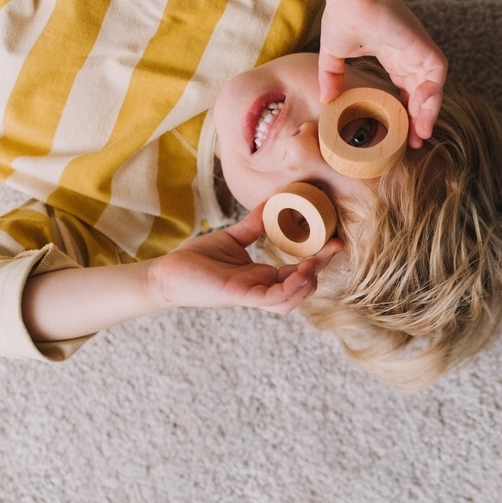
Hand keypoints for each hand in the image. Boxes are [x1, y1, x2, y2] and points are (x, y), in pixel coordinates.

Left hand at [148, 207, 341, 313]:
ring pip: (292, 300)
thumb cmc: (195, 259)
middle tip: (334, 246)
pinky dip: (291, 288)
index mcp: (261, 277)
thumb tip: (271, 203)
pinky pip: (273, 299)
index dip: (318, 259)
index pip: (298, 273)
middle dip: (321, 268)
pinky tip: (300, 272)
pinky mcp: (240, 296)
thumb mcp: (232, 238)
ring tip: (315, 261)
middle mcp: (260, 288)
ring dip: (308, 282)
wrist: (167, 272)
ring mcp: (252, 295)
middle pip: (302, 287)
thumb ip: (253, 225)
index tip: (333, 239)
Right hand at [318, 0, 447, 144]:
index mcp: (393, 56)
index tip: (401, 133)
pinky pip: (437, 71)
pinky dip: (433, 92)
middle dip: (421, 118)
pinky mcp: (421, 43)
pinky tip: (422, 110)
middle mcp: (408, 54)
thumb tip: (325, 100)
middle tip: (414, 141)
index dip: (406, 112)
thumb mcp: (333, 55)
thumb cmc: (341, 15)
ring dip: (429, 110)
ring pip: (433, 86)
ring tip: (420, 133)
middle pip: (422, 92)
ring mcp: (416, 49)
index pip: (407, 89)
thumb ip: (331, 77)